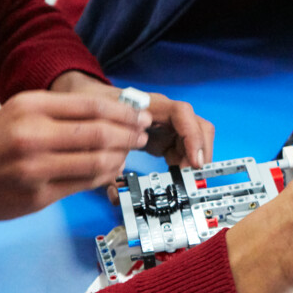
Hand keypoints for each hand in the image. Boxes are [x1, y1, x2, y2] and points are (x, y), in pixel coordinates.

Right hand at [0, 90, 150, 238]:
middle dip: (129, 135)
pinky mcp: (38, 196)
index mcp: (28, 106)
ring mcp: (35, 168)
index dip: (122, 112)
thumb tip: (112, 115)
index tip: (140, 115)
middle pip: (98, 133)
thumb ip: (58, 114)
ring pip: (96, 161)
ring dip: (120, 158)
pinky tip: (109, 171)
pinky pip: (83, 184)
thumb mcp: (16, 115)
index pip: (90, 106)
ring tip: (128, 154)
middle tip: (143, 136)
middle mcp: (32, 135)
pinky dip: (103, 176)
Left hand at [51, 71, 213, 166]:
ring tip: (183, 179)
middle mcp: (166, 114)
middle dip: (201, 152)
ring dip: (194, 160)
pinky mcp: (167, 138)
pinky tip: (174, 176)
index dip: (192, 136)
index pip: (181, 113)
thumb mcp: (99, 132)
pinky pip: (185, 150)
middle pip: (198, 127)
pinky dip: (184, 164)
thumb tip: (115, 193)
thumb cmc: (98, 110)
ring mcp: (169, 126)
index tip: (194, 161)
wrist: (91, 100)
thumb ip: (107, 160)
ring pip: (195, 140)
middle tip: (192, 176)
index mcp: (151, 105)